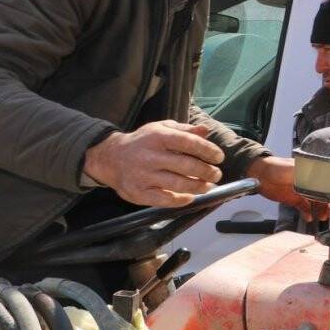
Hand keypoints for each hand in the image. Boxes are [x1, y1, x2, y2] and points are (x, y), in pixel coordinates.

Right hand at [84, 120, 223, 206]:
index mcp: (158, 137)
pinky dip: (181, 200)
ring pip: (178, 184)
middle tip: (216, 174)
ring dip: (198, 186)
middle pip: (186, 165)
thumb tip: (206, 131)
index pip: (189, 142)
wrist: (110, 158)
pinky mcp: (138, 192)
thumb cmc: (142, 142)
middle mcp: (150, 156)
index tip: (219, 157)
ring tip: (208, 186)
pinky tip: (190, 197)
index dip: (208, 150)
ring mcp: (143, 176)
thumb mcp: (161, 129)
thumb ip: (184, 130)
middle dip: (207, 171)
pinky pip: (164, 200)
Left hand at [246, 156, 328, 221]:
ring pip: (314, 202)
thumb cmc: (278, 167)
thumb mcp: (295, 169)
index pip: (326, 182)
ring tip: (322, 217)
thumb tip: (323, 181)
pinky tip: (309, 218)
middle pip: (322, 194)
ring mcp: (301, 191)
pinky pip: (304, 207)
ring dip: (319, 210)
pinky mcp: (293, 199)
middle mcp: (309, 182)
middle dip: (327, 203)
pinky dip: (307, 213)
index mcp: (312, 172)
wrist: (260, 175)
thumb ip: (309, 176)